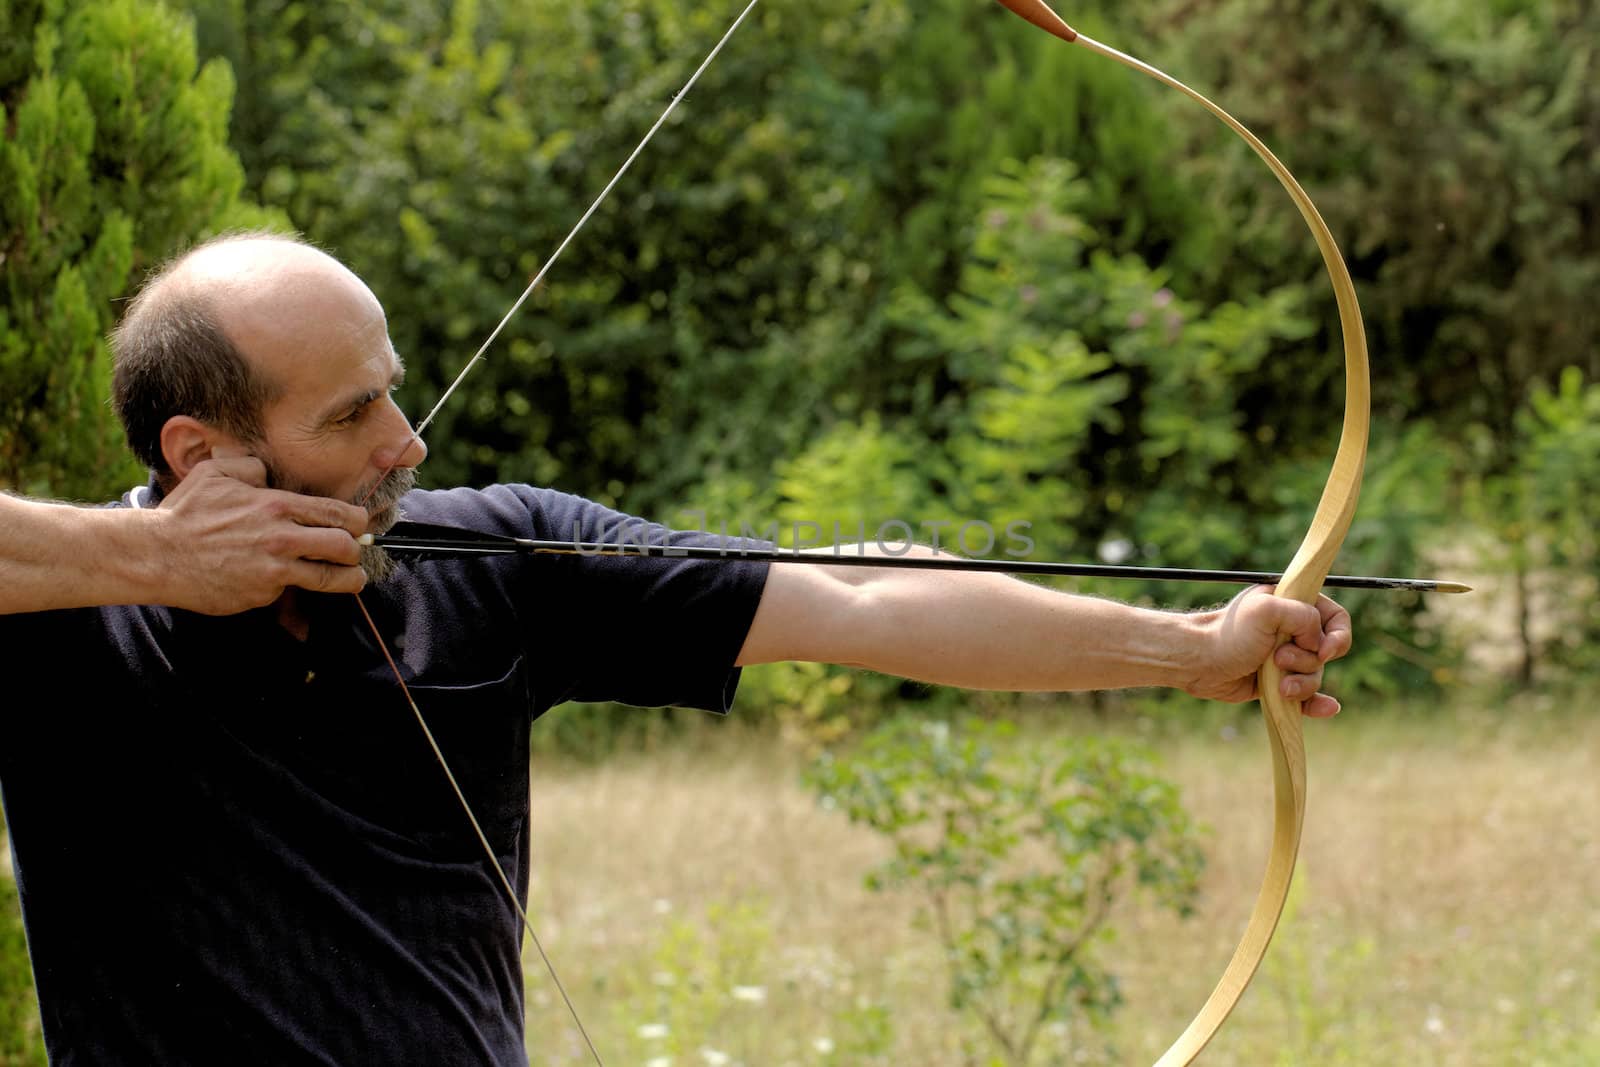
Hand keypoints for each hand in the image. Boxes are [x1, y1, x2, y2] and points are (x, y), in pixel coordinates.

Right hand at [149, 457, 370, 612]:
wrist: (155, 554)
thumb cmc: (185, 513)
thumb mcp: (216, 473)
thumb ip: (251, 467)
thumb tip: (269, 474)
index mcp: (277, 506)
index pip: (340, 514)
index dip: (357, 522)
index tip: (357, 527)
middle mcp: (282, 538)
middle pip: (346, 547)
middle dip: (355, 551)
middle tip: (352, 553)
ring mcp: (274, 570)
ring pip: (332, 579)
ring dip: (348, 580)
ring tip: (352, 579)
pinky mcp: (262, 595)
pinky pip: (290, 593)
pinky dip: (292, 589)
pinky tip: (284, 582)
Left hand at [1182, 586, 1352, 716]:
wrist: (1199, 663)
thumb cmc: (1228, 633)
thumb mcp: (1267, 611)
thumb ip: (1303, 616)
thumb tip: (1318, 643)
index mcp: (1292, 604)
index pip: (1335, 617)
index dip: (1337, 635)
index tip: (1323, 650)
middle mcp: (1291, 630)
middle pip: (1326, 651)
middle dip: (1307, 660)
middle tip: (1278, 659)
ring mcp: (1285, 658)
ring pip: (1316, 675)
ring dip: (1302, 684)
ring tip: (1278, 686)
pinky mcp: (1278, 682)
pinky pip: (1307, 696)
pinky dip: (1317, 703)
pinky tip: (1327, 708)